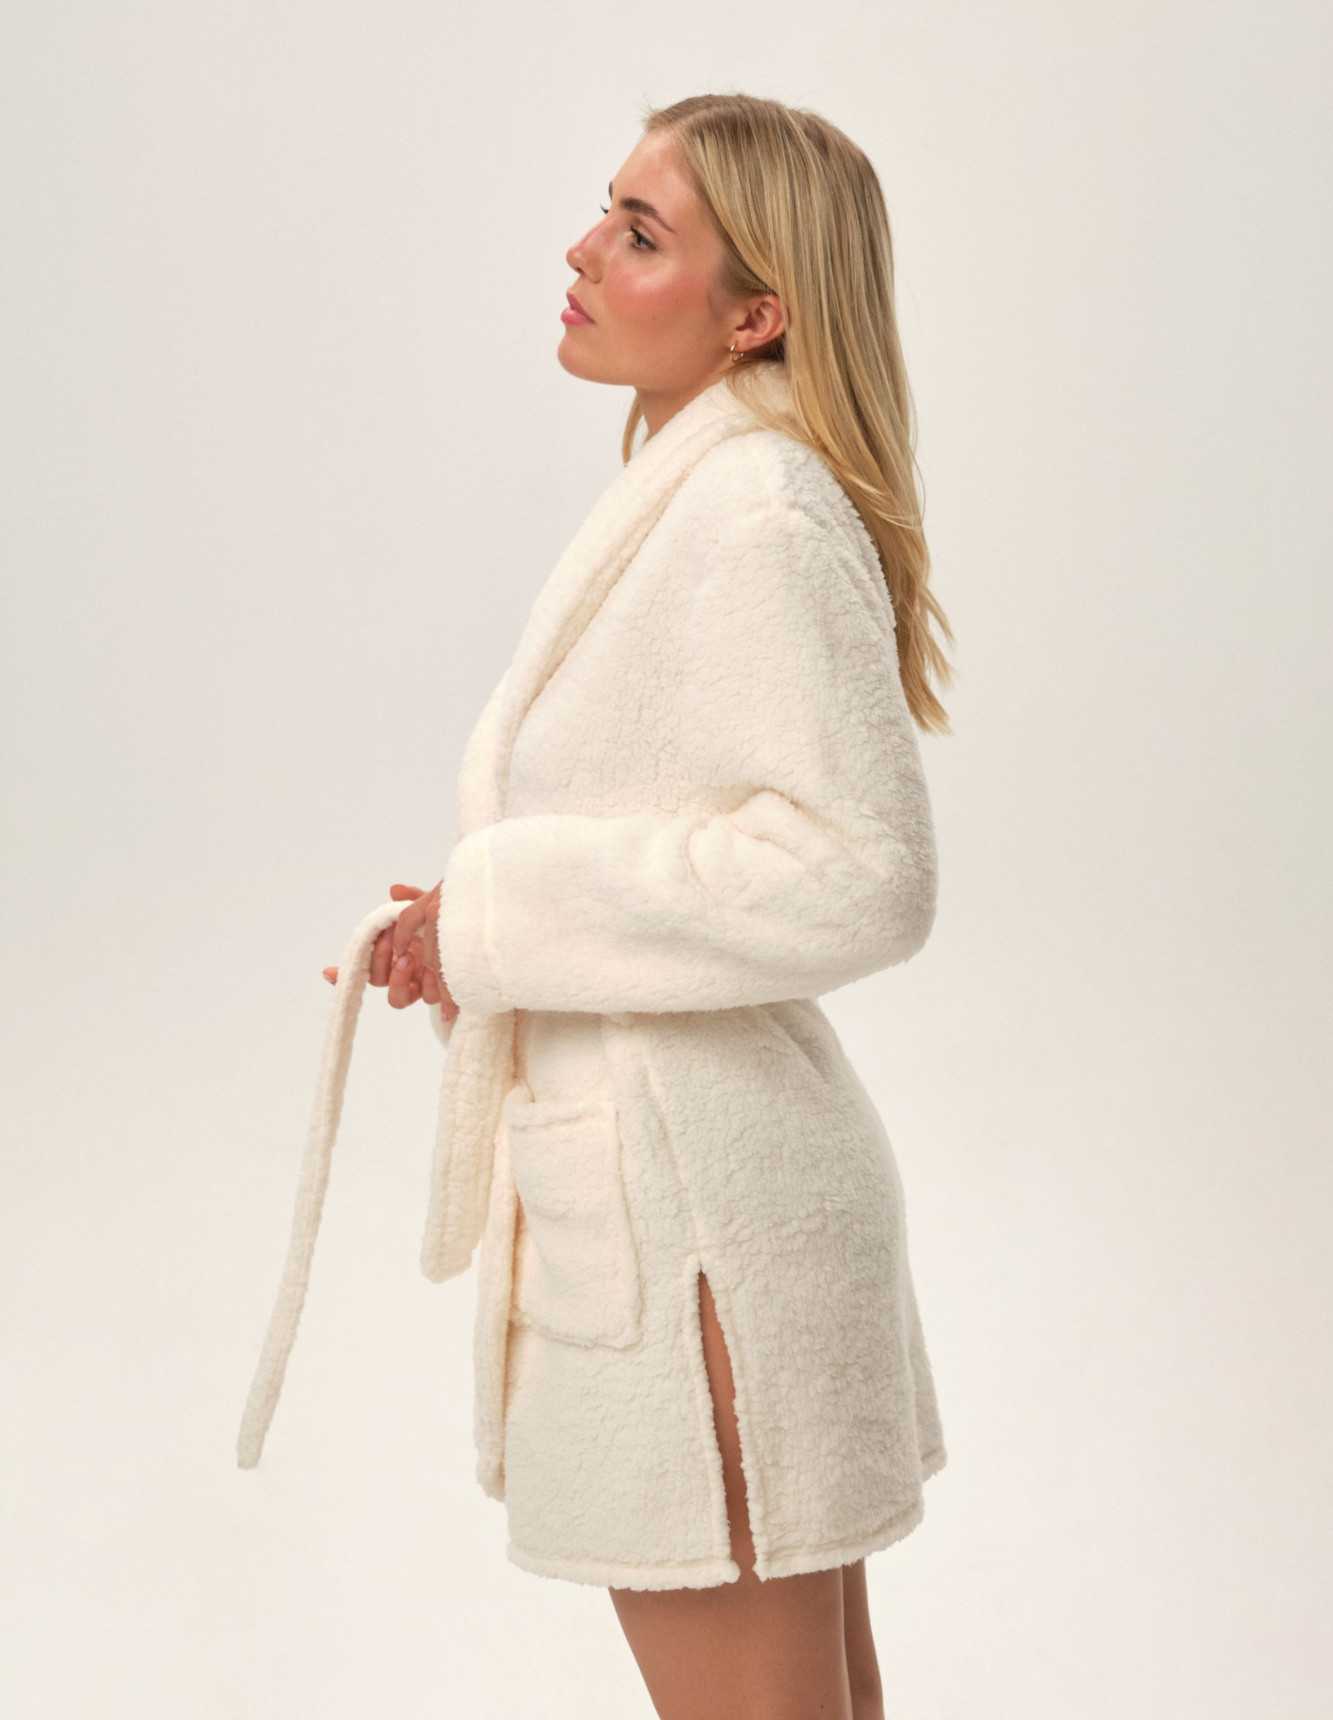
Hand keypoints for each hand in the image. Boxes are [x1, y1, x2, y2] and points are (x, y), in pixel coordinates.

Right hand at [322, 881, 458, 1025]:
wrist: (480, 933)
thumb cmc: (449, 922)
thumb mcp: (432, 907)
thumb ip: (412, 899)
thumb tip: (394, 889)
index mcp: (394, 952)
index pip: (365, 965)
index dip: (344, 974)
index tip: (330, 971)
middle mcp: (403, 972)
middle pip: (377, 982)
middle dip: (380, 964)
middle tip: (393, 948)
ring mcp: (419, 985)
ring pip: (397, 998)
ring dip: (399, 979)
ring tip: (412, 960)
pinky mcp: (440, 995)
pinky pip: (427, 1000)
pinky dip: (425, 987)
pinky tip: (429, 973)